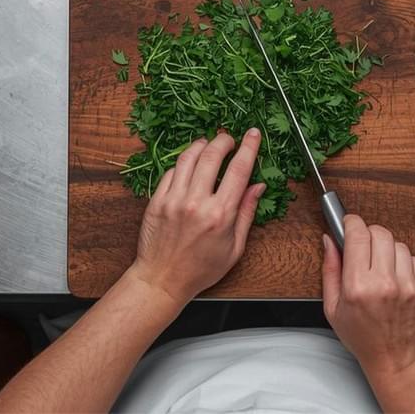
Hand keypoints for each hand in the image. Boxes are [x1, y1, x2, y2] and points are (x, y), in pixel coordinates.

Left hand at [128, 128, 265, 306]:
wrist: (163, 280)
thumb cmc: (201, 269)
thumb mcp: (235, 247)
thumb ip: (246, 213)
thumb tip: (258, 186)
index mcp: (220, 214)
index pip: (239, 169)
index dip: (249, 147)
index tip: (253, 134)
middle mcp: (197, 203)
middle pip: (212, 155)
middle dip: (224, 140)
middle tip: (229, 139)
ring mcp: (174, 199)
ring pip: (189, 157)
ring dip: (202, 145)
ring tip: (209, 145)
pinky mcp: (157, 200)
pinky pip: (171, 171)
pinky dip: (183, 163)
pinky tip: (190, 164)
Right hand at [321, 215, 414, 381]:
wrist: (396, 359)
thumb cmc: (362, 336)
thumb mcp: (333, 308)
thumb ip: (330, 270)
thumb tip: (329, 240)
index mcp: (358, 287)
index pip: (358, 234)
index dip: (352, 223)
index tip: (350, 223)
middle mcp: (385, 283)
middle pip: (380, 233)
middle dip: (369, 235)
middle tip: (365, 248)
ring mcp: (408, 285)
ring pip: (398, 244)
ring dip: (388, 251)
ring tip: (382, 269)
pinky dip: (405, 264)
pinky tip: (397, 279)